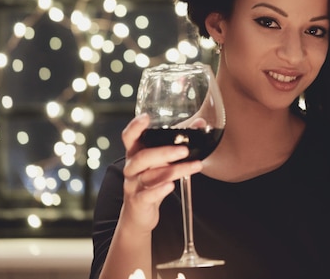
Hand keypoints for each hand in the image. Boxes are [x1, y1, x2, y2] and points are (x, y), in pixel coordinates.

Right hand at [120, 114, 202, 232]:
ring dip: (173, 170)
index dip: (135, 127)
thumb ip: (177, 143)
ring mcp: (133, 185)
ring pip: (150, 176)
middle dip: (164, 152)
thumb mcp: (162, 161)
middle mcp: (132, 168)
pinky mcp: (138, 201)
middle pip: (142, 157)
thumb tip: (200, 124)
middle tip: (184, 150)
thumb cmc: (152, 180)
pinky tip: (172, 186)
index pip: (129, 138)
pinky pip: (147, 195)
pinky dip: (160, 190)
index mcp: (135, 153)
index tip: (146, 117)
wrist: (140, 213)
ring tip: (194, 166)